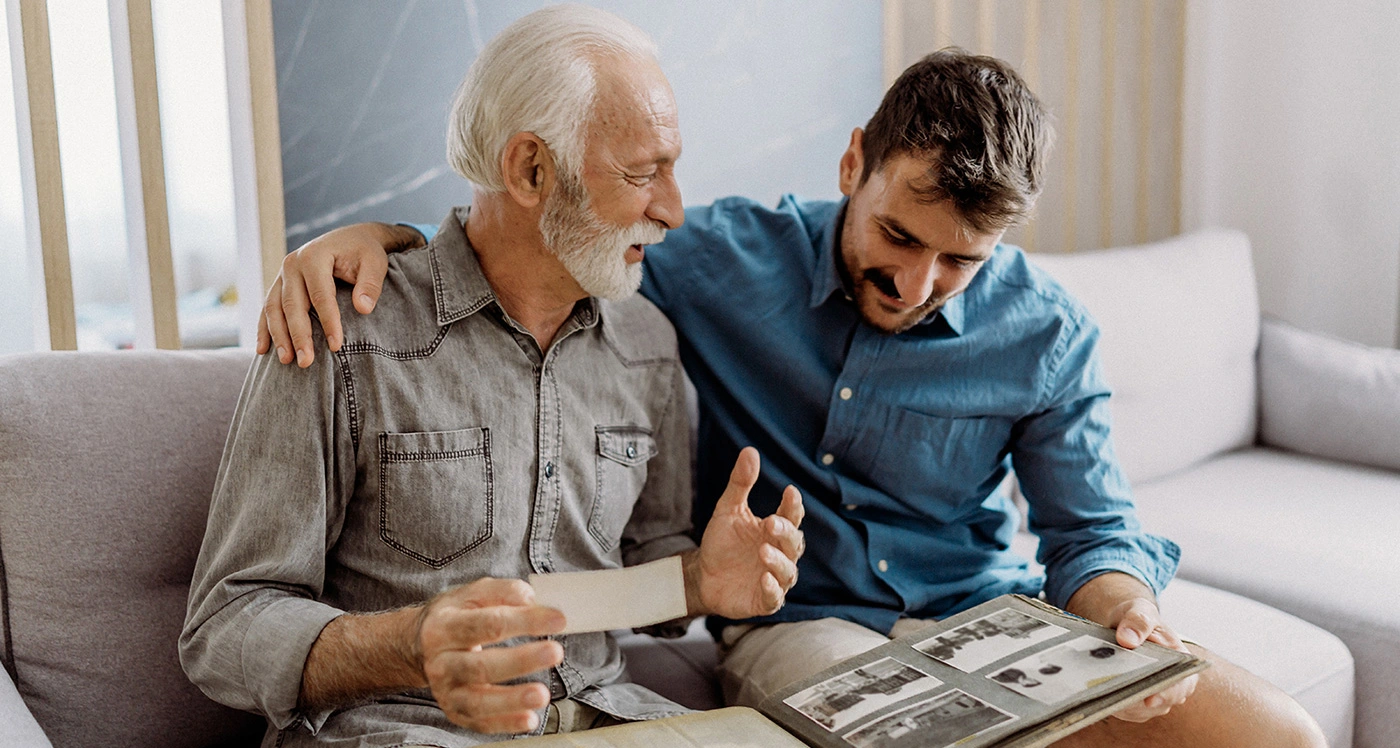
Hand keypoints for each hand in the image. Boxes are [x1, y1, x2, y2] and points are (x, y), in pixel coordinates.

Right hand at [256, 222, 419, 367]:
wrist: (350, 239)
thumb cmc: (364, 252)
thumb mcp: (375, 263)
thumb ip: (370, 284)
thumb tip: (363, 309)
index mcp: (315, 256)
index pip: (321, 295)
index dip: (328, 322)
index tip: (336, 346)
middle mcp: (293, 264)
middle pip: (293, 305)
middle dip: (298, 336)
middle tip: (305, 362)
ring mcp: (282, 274)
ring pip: (274, 308)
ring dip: (278, 336)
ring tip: (286, 361)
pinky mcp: (279, 284)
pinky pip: (268, 308)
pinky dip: (264, 328)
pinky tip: (263, 350)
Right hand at [416, 578, 566, 733]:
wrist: (419, 645)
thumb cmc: (457, 616)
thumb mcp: (473, 594)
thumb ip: (503, 592)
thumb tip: (531, 599)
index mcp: (444, 627)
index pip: (487, 623)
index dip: (524, 621)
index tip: (559, 620)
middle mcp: (441, 661)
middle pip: (481, 665)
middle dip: (521, 660)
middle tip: (555, 652)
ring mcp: (446, 690)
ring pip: (477, 701)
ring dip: (512, 700)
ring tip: (542, 694)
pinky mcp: (455, 711)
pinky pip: (480, 722)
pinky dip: (505, 723)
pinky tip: (530, 719)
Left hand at [685, 447, 804, 617]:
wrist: (702, 575)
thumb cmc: (721, 542)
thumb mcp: (727, 510)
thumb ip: (740, 483)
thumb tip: (751, 451)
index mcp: (775, 530)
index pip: (791, 516)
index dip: (793, 506)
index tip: (790, 491)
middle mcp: (780, 553)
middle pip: (793, 543)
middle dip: (785, 533)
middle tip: (771, 523)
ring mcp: (774, 578)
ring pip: (788, 571)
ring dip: (779, 561)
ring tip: (763, 550)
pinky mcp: (763, 600)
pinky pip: (775, 597)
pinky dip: (772, 589)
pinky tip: (763, 578)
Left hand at [1098, 597, 1198, 722]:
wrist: (1123, 626)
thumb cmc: (1139, 619)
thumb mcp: (1140, 611)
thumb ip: (1138, 622)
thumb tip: (1127, 640)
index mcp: (1182, 665)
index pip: (1181, 686)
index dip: (1167, 695)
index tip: (1150, 699)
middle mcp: (1169, 687)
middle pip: (1155, 704)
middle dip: (1134, 699)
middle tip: (1112, 692)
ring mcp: (1150, 699)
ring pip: (1134, 709)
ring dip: (1117, 700)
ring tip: (1098, 686)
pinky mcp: (1130, 704)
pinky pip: (1118, 708)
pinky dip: (1107, 700)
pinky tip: (1094, 689)